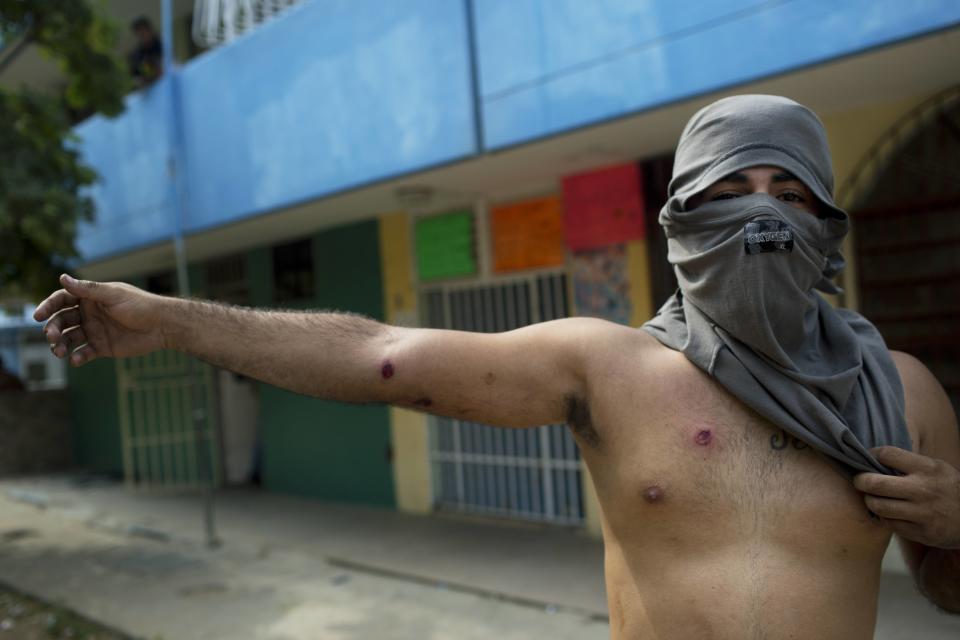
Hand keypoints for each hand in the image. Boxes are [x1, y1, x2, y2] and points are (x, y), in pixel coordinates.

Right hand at [33, 274, 169, 365]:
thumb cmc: (140, 305)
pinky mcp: (102, 347)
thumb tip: (62, 277)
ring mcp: (94, 331)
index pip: (61, 300)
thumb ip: (88, 289)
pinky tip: (76, 360)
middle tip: (51, 337)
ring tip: (60, 352)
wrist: (162, 325)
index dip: (48, 307)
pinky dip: (78, 357)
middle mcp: (88, 314)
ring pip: (69, 339)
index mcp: (89, 298)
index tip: (37, 316)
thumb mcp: (113, 295)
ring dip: (61, 345)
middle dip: (53, 329)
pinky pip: (84, 353)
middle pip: (61, 321)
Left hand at [854, 446, 959, 548]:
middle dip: (860, 480)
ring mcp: (922, 513)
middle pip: (875, 483)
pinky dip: (884, 517)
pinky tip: (888, 512)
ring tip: (872, 497)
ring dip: (869, 501)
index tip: (869, 458)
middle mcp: (924, 490)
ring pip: (878, 506)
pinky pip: (889, 523)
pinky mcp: (921, 532)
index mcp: (928, 469)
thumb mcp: (936, 468)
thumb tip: (874, 458)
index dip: (873, 454)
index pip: (888, 455)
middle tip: (859, 480)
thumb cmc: (948, 488)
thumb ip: (910, 463)